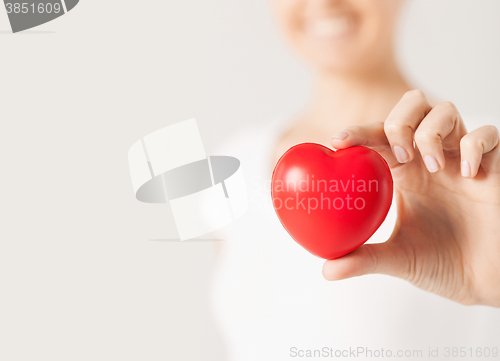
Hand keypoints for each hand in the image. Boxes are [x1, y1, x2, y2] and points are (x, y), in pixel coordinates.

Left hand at [323, 90, 499, 306]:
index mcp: (405, 173)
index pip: (379, 139)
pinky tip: (469, 175)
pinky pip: (489, 135)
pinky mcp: (495, 167)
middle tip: (399, 155)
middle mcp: (430, 159)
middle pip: (411, 107)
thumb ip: (364, 259)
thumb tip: (327, 271)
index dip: (359, 133)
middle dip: (398, 121)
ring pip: (444, 111)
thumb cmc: (442, 264)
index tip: (338, 141)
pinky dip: (475, 146)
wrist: (484, 280)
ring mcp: (461, 159)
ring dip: (431, 132)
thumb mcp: (398, 259)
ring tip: (432, 167)